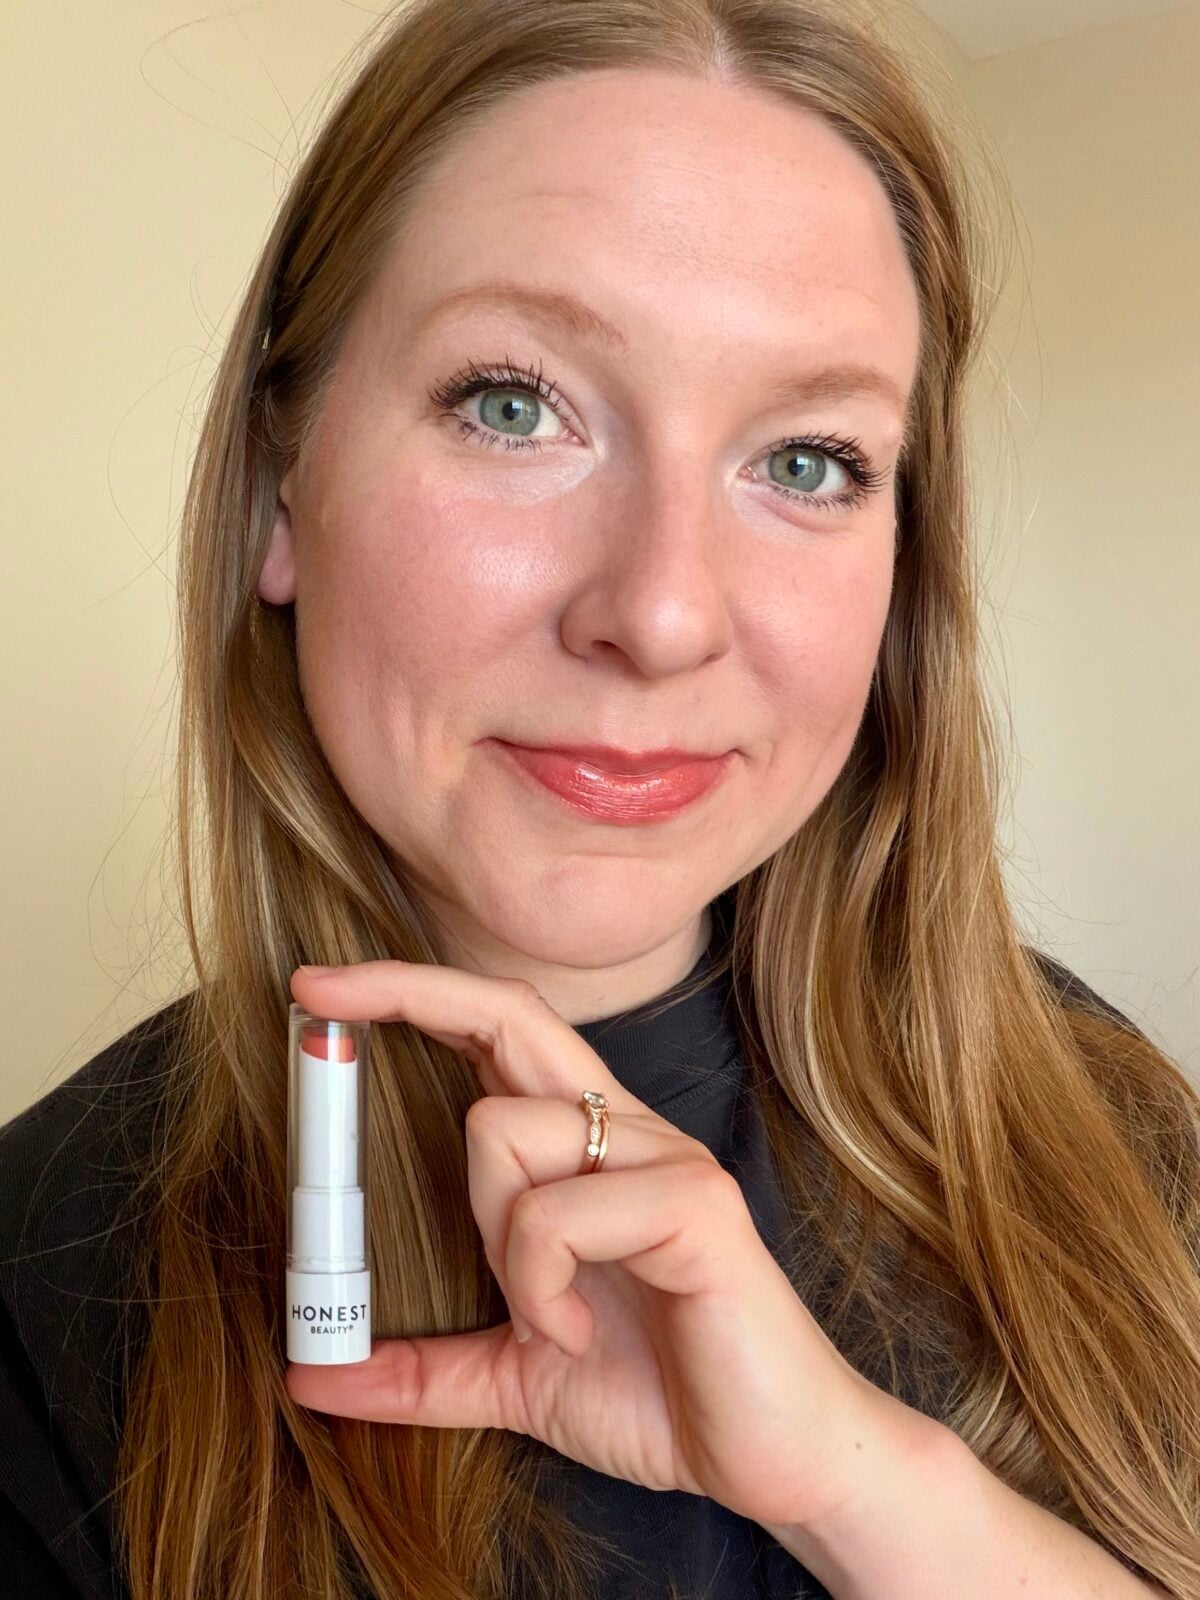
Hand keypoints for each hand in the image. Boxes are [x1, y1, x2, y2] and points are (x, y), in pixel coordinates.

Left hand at [284, 959, 927, 1532]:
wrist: (774, 1460)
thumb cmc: (662, 1396)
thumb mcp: (517, 1376)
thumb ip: (426, 1368)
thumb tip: (316, 1376)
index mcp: (584, 1149)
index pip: (499, 1031)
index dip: (414, 994)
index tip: (318, 992)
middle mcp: (623, 1130)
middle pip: (509, 1014)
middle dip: (407, 989)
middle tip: (312, 999)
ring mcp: (663, 1158)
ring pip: (503, 1131)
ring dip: (493, 1241)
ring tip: (549, 1316)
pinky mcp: (694, 1203)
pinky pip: (556, 1213)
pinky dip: (538, 1286)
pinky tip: (578, 1331)